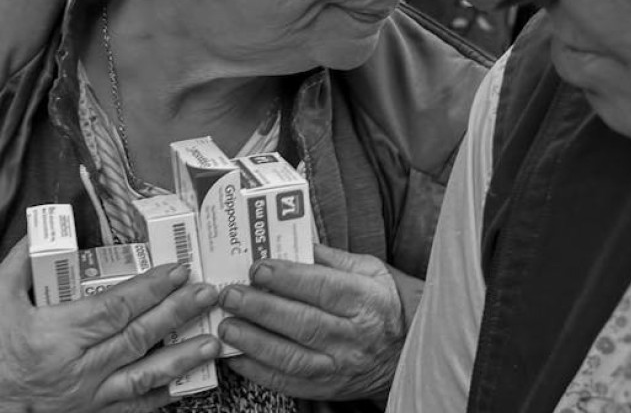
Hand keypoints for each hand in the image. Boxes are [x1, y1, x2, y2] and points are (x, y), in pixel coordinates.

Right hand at [0, 237, 221, 412]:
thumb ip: (21, 263)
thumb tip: (40, 229)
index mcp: (59, 333)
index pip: (116, 306)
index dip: (151, 289)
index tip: (178, 271)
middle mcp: (79, 366)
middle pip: (139, 336)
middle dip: (177, 312)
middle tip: (207, 293)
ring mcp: (88, 395)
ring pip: (144, 374)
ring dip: (182, 357)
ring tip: (213, 341)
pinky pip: (132, 406)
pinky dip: (161, 396)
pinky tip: (186, 384)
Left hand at [217, 244, 405, 401]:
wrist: (403, 351)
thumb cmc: (379, 302)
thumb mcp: (368, 270)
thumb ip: (330, 257)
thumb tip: (291, 241)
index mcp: (365, 300)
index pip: (324, 288)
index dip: (288, 279)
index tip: (258, 268)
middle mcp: (354, 337)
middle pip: (304, 323)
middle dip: (262, 308)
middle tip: (231, 295)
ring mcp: (339, 367)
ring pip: (292, 358)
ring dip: (254, 342)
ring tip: (227, 325)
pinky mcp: (325, 389)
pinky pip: (287, 383)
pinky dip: (256, 371)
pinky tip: (235, 355)